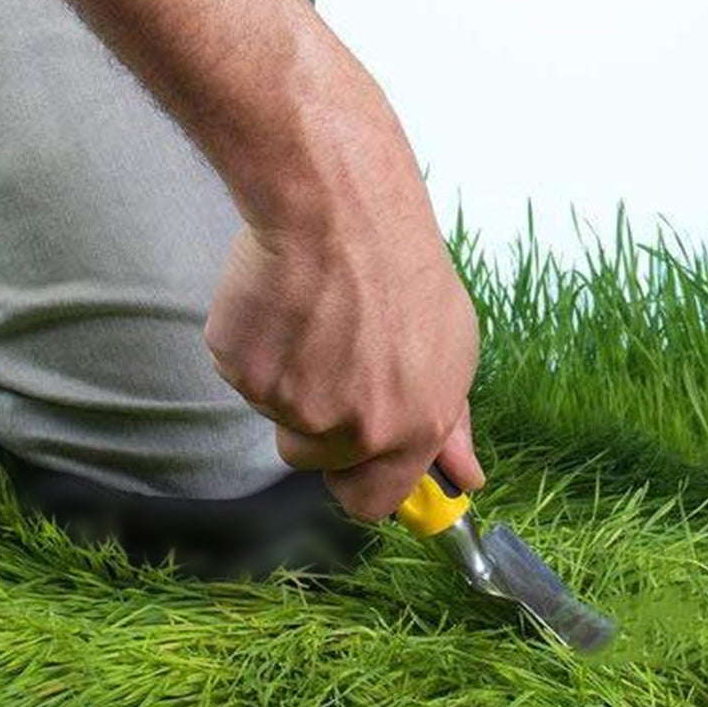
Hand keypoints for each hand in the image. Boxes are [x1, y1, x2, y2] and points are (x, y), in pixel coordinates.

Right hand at [202, 53, 482, 522]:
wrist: (342, 205)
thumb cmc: (403, 265)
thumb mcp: (452, 344)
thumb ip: (451, 422)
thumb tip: (465, 479)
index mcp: (411, 426)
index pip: (372, 501)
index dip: (362, 476)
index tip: (357, 454)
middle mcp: (352, 426)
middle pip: (314, 456)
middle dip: (320, 417)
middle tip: (335, 350)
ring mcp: (290, 402)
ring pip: (277, 409)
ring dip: (290, 373)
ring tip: (317, 310)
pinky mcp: (241, 370)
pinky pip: (243, 371)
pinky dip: (258, 340)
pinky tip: (284, 297)